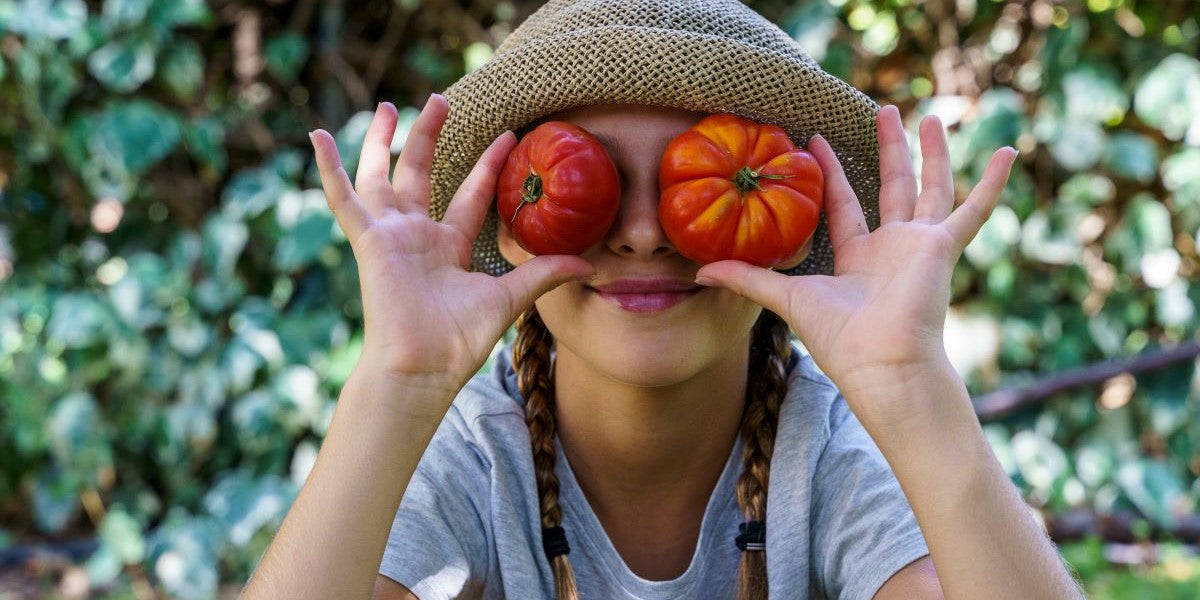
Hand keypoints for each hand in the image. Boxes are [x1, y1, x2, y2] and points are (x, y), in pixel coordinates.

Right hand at [310, 97, 593, 392]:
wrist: (424, 366)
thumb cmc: (459, 340)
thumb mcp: (508, 297)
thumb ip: (543, 274)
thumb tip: (588, 265)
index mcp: (447, 248)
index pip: (468, 195)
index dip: (486, 166)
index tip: (507, 136)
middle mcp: (416, 237)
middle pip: (419, 174)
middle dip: (428, 137)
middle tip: (441, 100)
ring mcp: (389, 236)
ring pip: (382, 176)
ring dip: (384, 141)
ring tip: (390, 105)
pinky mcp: (369, 241)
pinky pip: (344, 199)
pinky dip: (329, 169)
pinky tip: (318, 135)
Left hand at [694, 105, 1016, 421]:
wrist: (882, 366)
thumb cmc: (839, 341)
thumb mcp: (786, 299)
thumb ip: (748, 280)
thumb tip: (699, 273)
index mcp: (858, 258)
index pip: (844, 204)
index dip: (831, 172)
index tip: (817, 139)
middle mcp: (892, 249)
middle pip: (891, 187)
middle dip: (887, 150)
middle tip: (883, 110)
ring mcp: (920, 246)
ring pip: (930, 188)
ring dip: (932, 153)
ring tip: (931, 117)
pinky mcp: (942, 248)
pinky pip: (973, 210)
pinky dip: (992, 183)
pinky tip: (1009, 152)